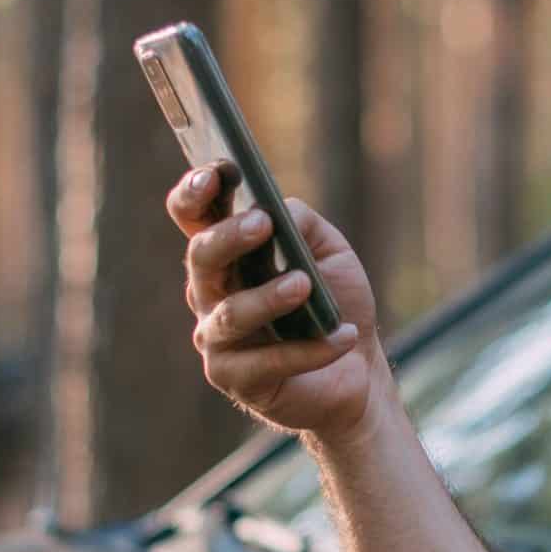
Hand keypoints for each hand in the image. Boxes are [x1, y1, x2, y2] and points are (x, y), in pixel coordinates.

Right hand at [166, 166, 386, 442]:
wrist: (357, 368)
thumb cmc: (334, 302)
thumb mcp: (330, 251)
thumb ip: (303, 223)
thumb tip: (278, 211)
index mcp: (226, 254)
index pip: (193, 217)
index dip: (194, 193)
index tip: (217, 172)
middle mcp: (210, 293)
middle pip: (200, 259)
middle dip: (228, 237)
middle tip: (263, 223)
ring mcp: (216, 338)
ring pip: (229, 314)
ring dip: (268, 297)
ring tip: (305, 286)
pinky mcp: (235, 378)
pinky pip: (266, 363)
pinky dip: (308, 349)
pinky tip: (344, 336)